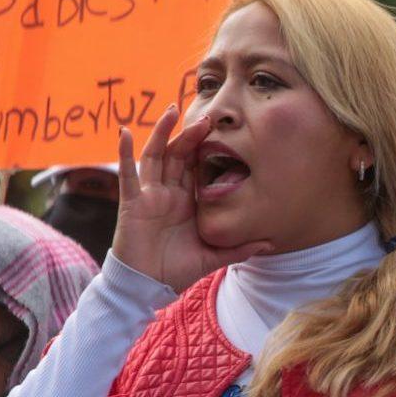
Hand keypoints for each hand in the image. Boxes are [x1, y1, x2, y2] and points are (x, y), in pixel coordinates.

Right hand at [111, 105, 270, 290]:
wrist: (148, 286)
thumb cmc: (176, 270)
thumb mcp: (214, 256)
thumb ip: (240, 248)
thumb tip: (271, 244)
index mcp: (187, 202)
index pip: (197, 168)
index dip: (207, 150)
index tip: (223, 131)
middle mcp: (168, 193)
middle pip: (178, 156)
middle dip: (191, 136)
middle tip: (208, 118)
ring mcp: (149, 195)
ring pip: (156, 157)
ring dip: (161, 133)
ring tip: (171, 111)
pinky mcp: (132, 203)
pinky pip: (128, 174)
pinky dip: (125, 153)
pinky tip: (125, 133)